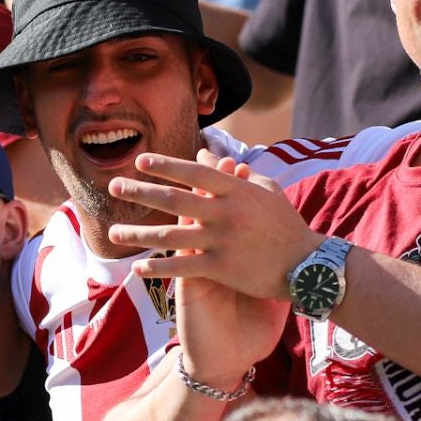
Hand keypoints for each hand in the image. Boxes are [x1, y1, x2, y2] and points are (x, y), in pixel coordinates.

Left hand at [107, 150, 322, 301]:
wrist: (307, 265)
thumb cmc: (285, 224)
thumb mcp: (265, 190)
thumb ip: (231, 172)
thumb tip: (202, 151)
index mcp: (235, 190)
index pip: (194, 173)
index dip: (166, 166)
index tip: (139, 161)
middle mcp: (226, 213)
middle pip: (174, 200)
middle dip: (140, 192)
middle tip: (113, 186)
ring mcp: (222, 241)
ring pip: (171, 236)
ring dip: (138, 234)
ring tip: (113, 233)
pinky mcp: (222, 268)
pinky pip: (183, 267)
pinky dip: (159, 268)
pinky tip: (137, 268)